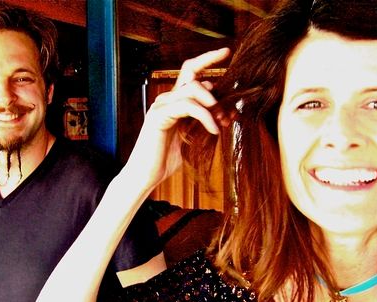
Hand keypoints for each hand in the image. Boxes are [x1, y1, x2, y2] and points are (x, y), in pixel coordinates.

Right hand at [122, 48, 230, 192]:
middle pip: (190, 71)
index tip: (227, 52)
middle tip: (230, 81)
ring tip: (222, 122)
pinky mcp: (159, 115)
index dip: (207, 59)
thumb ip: (204, 122)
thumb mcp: (192, 137)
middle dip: (211, 65)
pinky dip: (206, 117)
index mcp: (174, 101)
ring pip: (193, 88)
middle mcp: (167, 99)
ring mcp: (161, 105)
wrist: (146, 175)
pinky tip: (213, 130)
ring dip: (213, 103)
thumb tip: (227, 111)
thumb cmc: (166, 159)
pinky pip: (188, 106)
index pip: (191, 72)